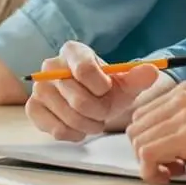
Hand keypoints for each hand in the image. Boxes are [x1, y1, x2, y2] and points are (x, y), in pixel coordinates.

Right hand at [25, 41, 164, 140]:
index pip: (85, 70)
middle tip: (104, 111)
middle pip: (79, 99)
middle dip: (99, 111)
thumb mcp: (126, 82)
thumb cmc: (107, 89)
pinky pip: (56, 129)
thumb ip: (139, 76)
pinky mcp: (33, 108)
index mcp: (73, 51)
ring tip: (94, 118)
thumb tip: (152, 71)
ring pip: (68, 116)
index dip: (102, 87)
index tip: (108, 90)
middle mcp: (51, 65)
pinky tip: (79, 127)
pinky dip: (74, 133)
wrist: (92, 101)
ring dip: (88, 124)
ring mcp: (39, 87)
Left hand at [127, 81, 185, 183]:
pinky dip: (153, 171)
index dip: (148, 138)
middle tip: (168, 164)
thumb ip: (184, 119)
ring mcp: (185, 115)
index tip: (163, 152)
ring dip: (150, 163)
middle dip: (145, 151)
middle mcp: (181, 98)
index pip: (142, 113)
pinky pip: (149, 155)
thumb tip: (163, 139)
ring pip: (139, 141)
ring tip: (174, 169)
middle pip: (136, 127)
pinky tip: (174, 173)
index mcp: (185, 91)